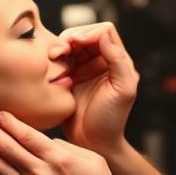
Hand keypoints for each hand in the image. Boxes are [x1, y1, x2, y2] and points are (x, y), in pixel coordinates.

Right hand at [61, 23, 138, 155]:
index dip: (90, 32)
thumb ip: (118, 61)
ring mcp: (83, 69)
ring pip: (70, 45)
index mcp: (117, 61)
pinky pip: (59, 60)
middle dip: (71, 38)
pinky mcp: (68, 78)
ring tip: (53, 57)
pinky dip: (54, 59)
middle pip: (84, 34)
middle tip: (60, 50)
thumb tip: (104, 36)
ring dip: (60, 47)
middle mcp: (100, 61)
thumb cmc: (112, 120)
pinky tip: (51, 66)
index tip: (77, 42)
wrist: (93, 142)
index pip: (105, 32)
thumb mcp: (124, 90)